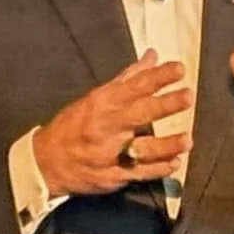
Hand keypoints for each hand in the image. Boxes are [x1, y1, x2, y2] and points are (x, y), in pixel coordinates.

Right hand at [32, 52, 192, 195]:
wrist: (46, 162)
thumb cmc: (74, 126)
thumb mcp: (96, 98)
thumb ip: (128, 78)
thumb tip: (152, 56)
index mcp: (102, 103)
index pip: (134, 85)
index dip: (158, 76)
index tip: (179, 69)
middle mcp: (106, 127)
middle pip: (139, 113)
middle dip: (164, 105)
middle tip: (188, 96)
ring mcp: (109, 153)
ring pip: (142, 148)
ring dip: (166, 144)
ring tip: (187, 140)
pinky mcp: (112, 176)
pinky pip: (139, 173)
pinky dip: (158, 169)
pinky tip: (175, 163)